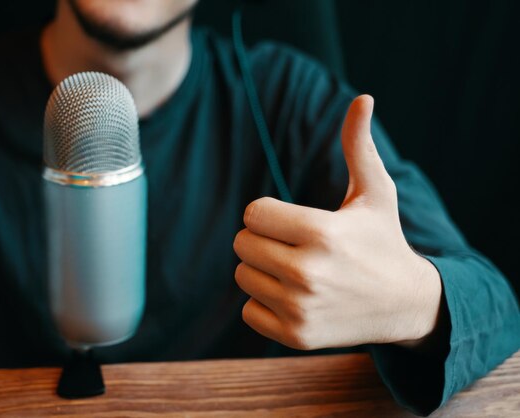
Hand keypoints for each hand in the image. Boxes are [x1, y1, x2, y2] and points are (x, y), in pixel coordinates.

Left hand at [233, 95, 441, 349]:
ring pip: (243, 276)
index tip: (292, 221)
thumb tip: (363, 97)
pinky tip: (296, 298)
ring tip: (298, 271)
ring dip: (262, 271)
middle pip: (242, 244)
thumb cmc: (384, 241)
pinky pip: (249, 310)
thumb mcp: (376, 193)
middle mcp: (307, 273)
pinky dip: (265, 302)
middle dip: (262, 240)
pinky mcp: (295, 336)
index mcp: (321, 232)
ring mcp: (300, 309)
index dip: (268, 214)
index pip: (253, 214)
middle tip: (293, 245)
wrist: (406, 305)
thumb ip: (358, 147)